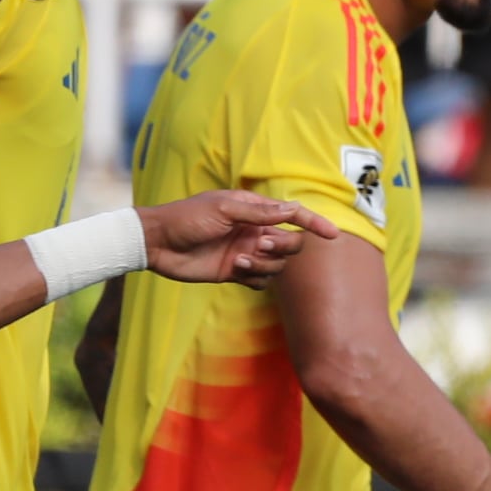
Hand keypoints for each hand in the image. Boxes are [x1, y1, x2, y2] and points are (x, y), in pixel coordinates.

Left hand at [137, 190, 327, 281]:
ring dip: (265, 265)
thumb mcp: (224, 209)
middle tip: (260, 245)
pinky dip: (255, 277)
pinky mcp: (234, 272)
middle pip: (290, 244)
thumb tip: (291, 209)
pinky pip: (260, 281)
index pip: (292, 215)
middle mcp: (253, 231)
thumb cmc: (187, 218)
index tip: (332, 234)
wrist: (158, 243)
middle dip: (282, 247)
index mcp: (253, 210)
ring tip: (241, 260)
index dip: (314, 223)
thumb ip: (259, 213)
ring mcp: (245, 252)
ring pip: (277, 265)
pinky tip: (236, 270)